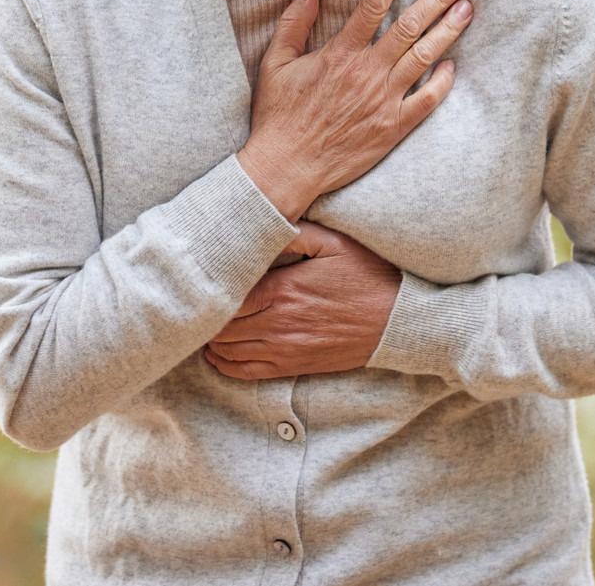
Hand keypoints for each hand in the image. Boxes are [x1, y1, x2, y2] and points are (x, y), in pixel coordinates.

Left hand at [201, 222, 402, 379]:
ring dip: (212, 340)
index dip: (209, 290)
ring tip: (204, 325)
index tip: (201, 279)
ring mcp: (285, 349)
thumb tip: (264, 222)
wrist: (397, 321)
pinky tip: (218, 355)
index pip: (227, 296)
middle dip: (206, 315)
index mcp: (283, 290)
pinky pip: (248, 372)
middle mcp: (278, 323)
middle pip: (222, 325)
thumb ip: (295, 233)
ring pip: (229, 351)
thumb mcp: (334, 243)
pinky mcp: (294, 366)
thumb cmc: (367, 276)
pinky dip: (226, 366)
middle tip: (197, 302)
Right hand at [239, 0, 471, 220]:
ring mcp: (384, 100)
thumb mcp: (275, 64)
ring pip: (424, 57)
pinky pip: (427, 100)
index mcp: (340, 53)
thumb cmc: (278, 115)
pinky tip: (453, 65)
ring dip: (447, 31)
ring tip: (466, 10)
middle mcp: (367, 72)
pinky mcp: (393, 127)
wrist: (286, 167)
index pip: (373, 4)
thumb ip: (294, 23)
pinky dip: (442, 82)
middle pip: (409, 26)